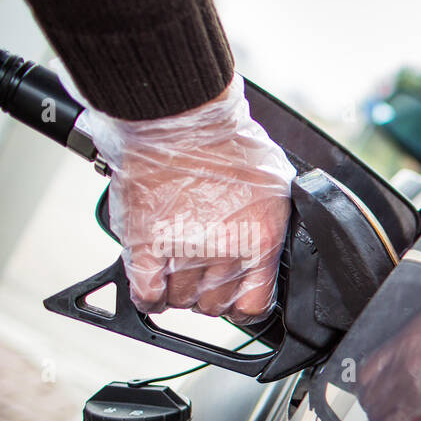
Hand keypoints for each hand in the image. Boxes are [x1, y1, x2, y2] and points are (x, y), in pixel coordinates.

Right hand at [85, 74, 295, 323]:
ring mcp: (182, 252)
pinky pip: (146, 294)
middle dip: (209, 295)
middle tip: (202, 275)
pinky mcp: (144, 244)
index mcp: (260, 242)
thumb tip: (272, 231)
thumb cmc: (228, 139)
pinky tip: (152, 287)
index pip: (254, 305)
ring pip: (181, 300)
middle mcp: (224, 254)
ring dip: (179, 292)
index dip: (243, 305)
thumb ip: (273, 217)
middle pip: (214, 304)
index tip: (235, 298)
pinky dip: (148, 297)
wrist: (181, 115)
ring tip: (177, 272)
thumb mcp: (276, 182)